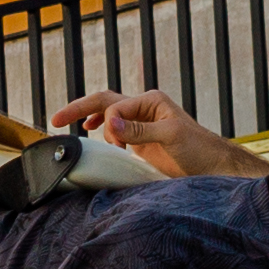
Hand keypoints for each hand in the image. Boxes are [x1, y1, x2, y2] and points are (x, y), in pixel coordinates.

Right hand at [50, 84, 249, 175]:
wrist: (213, 167)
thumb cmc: (198, 149)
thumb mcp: (170, 136)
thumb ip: (139, 130)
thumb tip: (109, 123)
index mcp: (150, 101)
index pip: (115, 106)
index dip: (109, 125)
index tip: (117, 147)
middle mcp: (142, 109)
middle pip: (104, 101)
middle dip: (79, 108)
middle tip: (55, 119)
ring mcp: (140, 124)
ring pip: (106, 113)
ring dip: (87, 116)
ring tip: (65, 124)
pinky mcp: (139, 140)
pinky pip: (113, 129)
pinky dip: (99, 128)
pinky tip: (90, 132)